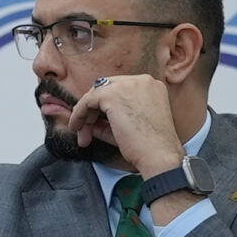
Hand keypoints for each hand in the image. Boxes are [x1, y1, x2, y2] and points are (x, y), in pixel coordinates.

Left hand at [64, 74, 184, 180]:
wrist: (159, 156)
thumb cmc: (149, 146)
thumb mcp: (128, 126)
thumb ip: (108, 119)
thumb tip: (86, 119)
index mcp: (151, 86)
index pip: (118, 89)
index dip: (104, 106)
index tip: (95, 123)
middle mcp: (142, 81)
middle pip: (105, 89)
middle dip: (92, 110)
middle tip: (85, 132)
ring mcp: (128, 85)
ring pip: (95, 94)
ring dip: (85, 115)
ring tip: (83, 136)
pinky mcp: (113, 94)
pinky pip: (87, 101)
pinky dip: (79, 114)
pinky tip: (77, 128)